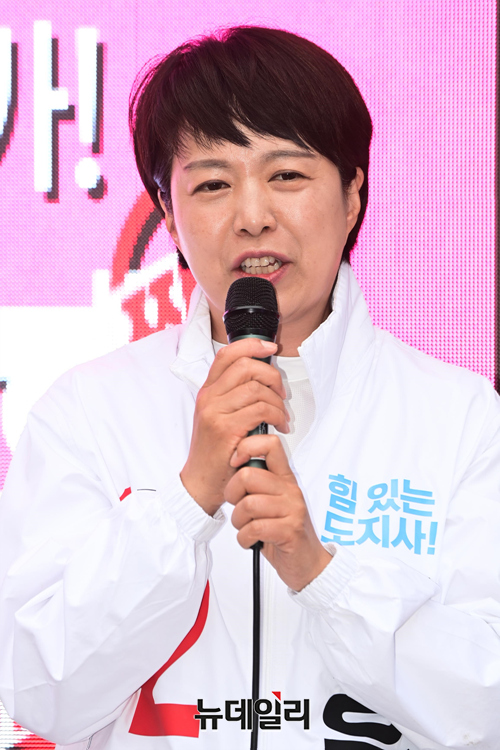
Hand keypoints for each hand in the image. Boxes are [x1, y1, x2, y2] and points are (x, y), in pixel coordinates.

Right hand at [180, 338, 288, 515]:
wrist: (200, 482)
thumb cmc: (216, 452)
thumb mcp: (219, 417)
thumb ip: (235, 396)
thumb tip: (263, 378)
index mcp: (207, 391)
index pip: (227, 354)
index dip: (252, 345)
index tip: (271, 348)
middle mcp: (208, 397)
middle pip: (245, 366)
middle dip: (272, 376)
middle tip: (281, 393)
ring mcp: (215, 412)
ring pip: (256, 389)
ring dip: (277, 402)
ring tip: (281, 417)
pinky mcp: (225, 429)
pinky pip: (259, 410)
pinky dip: (276, 416)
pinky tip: (279, 427)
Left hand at [225, 433, 332, 590]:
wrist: (307, 563)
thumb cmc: (283, 532)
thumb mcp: (270, 502)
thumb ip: (256, 484)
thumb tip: (233, 466)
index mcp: (284, 478)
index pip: (270, 444)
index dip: (246, 447)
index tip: (235, 462)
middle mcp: (290, 489)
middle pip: (249, 475)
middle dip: (232, 494)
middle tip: (237, 506)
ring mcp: (292, 509)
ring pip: (248, 504)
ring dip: (238, 521)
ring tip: (246, 528)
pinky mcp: (290, 530)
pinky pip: (254, 528)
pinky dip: (244, 538)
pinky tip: (252, 541)